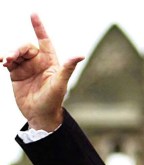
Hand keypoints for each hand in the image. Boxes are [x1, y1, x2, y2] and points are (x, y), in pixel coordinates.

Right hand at [1, 14, 83, 130]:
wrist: (40, 115)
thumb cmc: (53, 101)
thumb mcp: (60, 84)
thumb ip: (67, 68)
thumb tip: (80, 54)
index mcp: (51, 62)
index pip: (44, 40)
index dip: (39, 27)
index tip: (33, 14)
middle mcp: (39, 62)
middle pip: (26, 47)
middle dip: (17, 49)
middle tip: (10, 57)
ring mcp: (27, 68)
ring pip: (16, 53)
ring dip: (9, 54)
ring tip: (5, 61)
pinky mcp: (16, 74)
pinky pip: (8, 61)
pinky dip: (3, 59)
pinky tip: (1, 62)